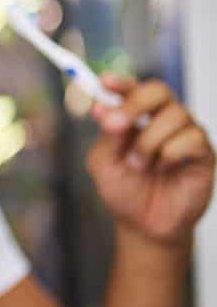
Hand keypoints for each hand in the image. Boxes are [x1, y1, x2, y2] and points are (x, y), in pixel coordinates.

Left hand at [88, 74, 214, 246]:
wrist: (143, 225)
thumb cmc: (124, 191)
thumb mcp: (103, 162)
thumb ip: (107, 135)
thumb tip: (104, 108)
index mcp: (135, 118)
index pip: (132, 89)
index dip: (121, 82)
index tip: (105, 82)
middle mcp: (161, 120)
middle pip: (158, 91)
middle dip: (135, 103)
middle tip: (116, 125)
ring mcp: (185, 134)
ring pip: (174, 115)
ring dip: (148, 142)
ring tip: (139, 165)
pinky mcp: (203, 153)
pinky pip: (192, 138)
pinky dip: (170, 153)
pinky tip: (164, 169)